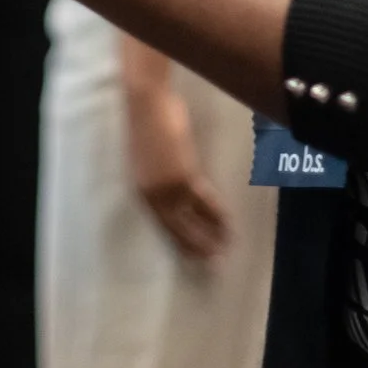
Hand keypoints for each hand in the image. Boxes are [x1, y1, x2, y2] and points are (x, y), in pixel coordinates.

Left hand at [126, 79, 230, 261]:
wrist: (145, 103)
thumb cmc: (146, 122)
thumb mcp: (148, 157)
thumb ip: (159, 176)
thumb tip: (175, 185)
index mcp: (140, 191)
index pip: (162, 226)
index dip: (179, 242)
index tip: (192, 255)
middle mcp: (151, 196)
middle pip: (175, 231)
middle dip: (195, 249)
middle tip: (212, 263)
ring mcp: (166, 188)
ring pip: (191, 222)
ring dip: (210, 238)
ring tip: (225, 250)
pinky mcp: (182, 177)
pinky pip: (204, 203)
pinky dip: (216, 216)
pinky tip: (227, 226)